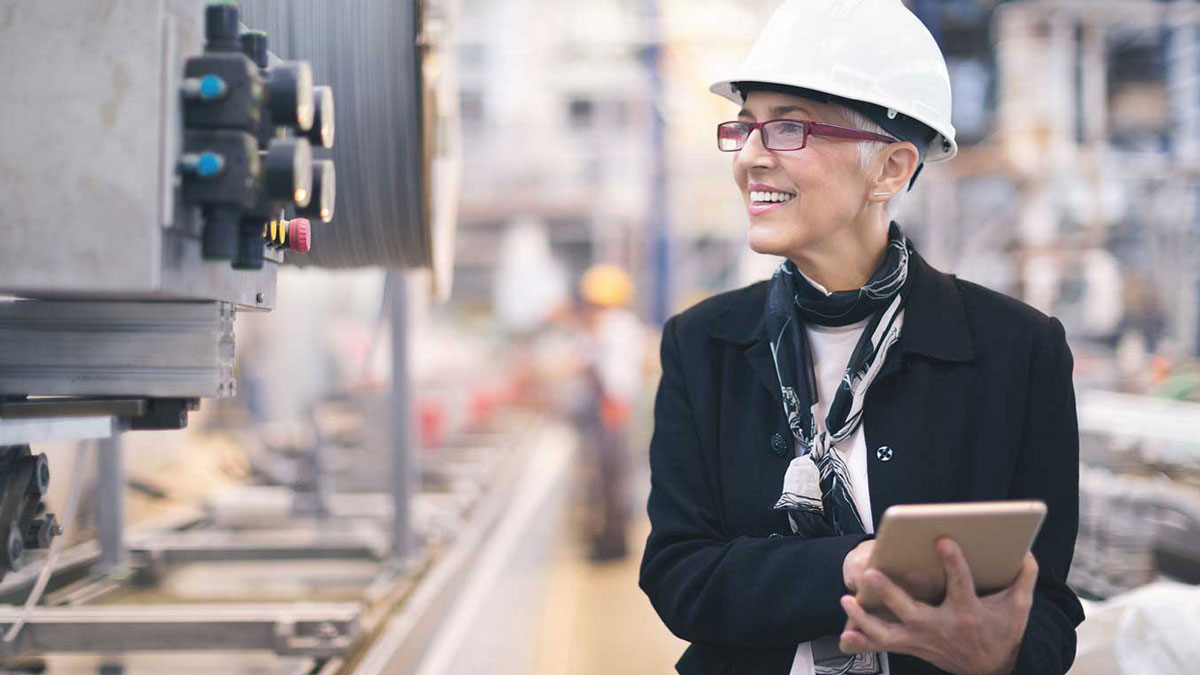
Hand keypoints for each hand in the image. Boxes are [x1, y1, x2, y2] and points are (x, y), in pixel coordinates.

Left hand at [838, 538, 1037, 674]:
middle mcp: (941, 628)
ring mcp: (924, 640)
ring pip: (889, 633)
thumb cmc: (1003, 632)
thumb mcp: (1019, 608)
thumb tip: (1026, 550)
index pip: (960, 584)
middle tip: (870, 573)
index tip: (942, 540)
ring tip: (847, 600)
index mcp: (968, 613)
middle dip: (890, 593)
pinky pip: (885, 647)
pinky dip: (864, 641)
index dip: (953, 562)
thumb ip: (1023, 578)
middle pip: (911, 611)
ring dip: (865, 618)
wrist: (992, 670)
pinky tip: (845, 635)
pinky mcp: (914, 647)